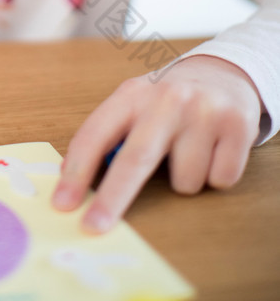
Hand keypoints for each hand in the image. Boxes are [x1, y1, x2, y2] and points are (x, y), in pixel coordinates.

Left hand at [51, 55, 262, 232]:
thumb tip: (69, 177)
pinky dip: (215, 176)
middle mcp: (166, 99)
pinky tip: (213, 150)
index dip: (77, 172)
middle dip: (112, 199)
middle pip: (135, 159)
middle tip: (93, 227)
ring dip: (185, 181)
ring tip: (189, 152)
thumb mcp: (133, 104)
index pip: (96, 135)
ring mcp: (203, 111)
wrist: (223, 72)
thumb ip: (107, 135)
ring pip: (185, 181)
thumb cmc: (168, 100)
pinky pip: (219, 180)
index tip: (62, 204)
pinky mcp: (237, 126)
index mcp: (131, 95)